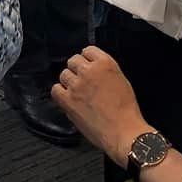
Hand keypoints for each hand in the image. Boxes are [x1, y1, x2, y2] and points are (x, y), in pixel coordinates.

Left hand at [50, 46, 146, 160]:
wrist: (123, 131)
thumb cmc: (126, 110)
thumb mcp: (121, 81)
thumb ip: (105, 71)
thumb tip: (93, 69)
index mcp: (105, 63)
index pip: (88, 50)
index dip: (87, 59)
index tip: (87, 65)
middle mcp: (89, 71)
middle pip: (73, 61)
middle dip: (77, 70)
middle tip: (82, 81)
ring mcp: (77, 85)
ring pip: (64, 74)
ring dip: (69, 82)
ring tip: (77, 92)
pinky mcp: (68, 101)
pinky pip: (55, 90)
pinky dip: (60, 93)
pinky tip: (67, 99)